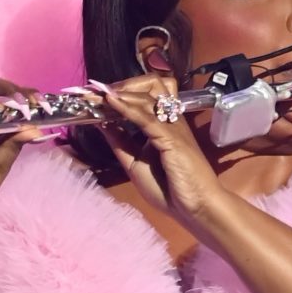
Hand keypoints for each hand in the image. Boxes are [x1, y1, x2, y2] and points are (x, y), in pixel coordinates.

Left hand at [96, 74, 223, 222]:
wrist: (196, 208)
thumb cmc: (170, 189)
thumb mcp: (135, 164)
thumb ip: (121, 143)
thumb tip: (102, 123)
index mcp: (163, 124)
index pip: (144, 95)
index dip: (121, 91)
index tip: (95, 94)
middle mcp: (169, 119)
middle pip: (151, 84)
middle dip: (124, 84)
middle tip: (97, 91)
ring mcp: (172, 126)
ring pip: (148, 96)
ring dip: (121, 92)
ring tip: (98, 93)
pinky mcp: (172, 138)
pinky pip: (148, 118)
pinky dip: (127, 108)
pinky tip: (111, 102)